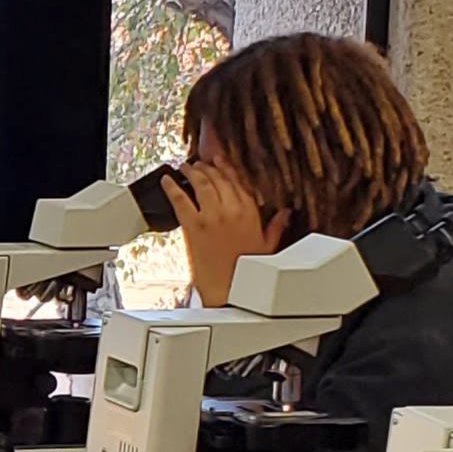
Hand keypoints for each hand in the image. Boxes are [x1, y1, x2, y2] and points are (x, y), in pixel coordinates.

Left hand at [173, 157, 284, 308]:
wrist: (228, 291)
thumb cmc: (246, 273)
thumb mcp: (268, 247)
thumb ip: (276, 227)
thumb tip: (285, 214)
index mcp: (250, 212)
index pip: (238, 181)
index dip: (227, 168)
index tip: (220, 160)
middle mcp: (232, 210)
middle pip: (218, 179)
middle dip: (208, 168)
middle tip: (200, 163)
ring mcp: (211, 217)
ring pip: (201, 184)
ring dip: (192, 172)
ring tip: (186, 167)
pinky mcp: (193, 226)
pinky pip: (180, 200)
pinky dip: (172, 187)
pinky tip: (167, 180)